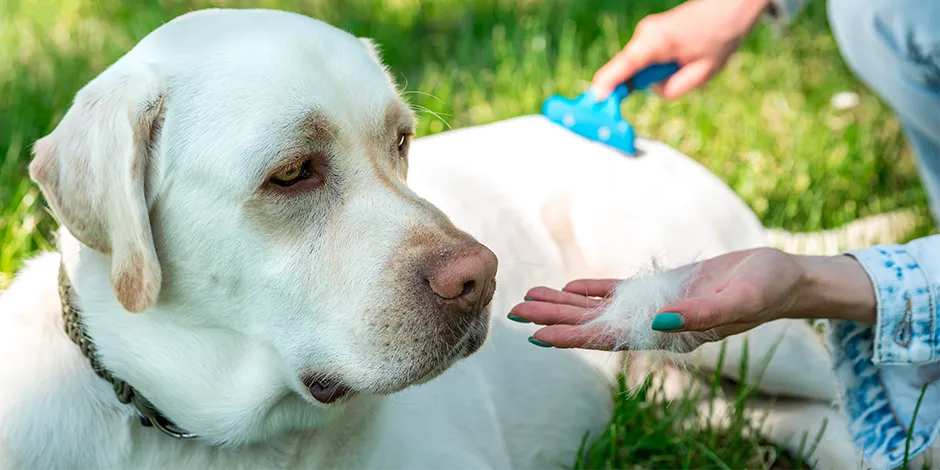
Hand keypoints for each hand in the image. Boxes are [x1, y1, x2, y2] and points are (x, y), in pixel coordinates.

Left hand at [509, 247, 876, 350]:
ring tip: (530, 297)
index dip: (571, 336)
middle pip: (593, 324)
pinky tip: (568, 286)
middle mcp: (653, 324)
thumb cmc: (764, 289)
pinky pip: (617, 291)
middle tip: (514, 312)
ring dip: (565, 304)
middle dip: (554, 319)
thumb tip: (657, 322)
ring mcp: (655, 307)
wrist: (784, 277)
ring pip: (599, 307)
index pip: (608, 338)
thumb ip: (698, 314)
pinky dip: (591, 289)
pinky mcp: (662, 289)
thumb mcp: (736, 300)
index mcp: (667, 333)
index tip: (536, 336)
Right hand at [591, 0, 771, 99]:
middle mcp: (646, 34)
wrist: (729, 7)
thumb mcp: (704, 73)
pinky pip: (643, 60)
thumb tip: (653, 91)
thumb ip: (675, 88)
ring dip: (656, 75)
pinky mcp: (650, 35)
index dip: (609, 82)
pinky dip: (655, 68)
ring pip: (638, 67)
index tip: (596, 97)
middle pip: (628, 69)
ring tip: (687, 63)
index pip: (627, 64)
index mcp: (658, 41)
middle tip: (653, 92)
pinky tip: (682, 59)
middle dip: (638, 85)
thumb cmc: (720, 36)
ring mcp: (646, 32)